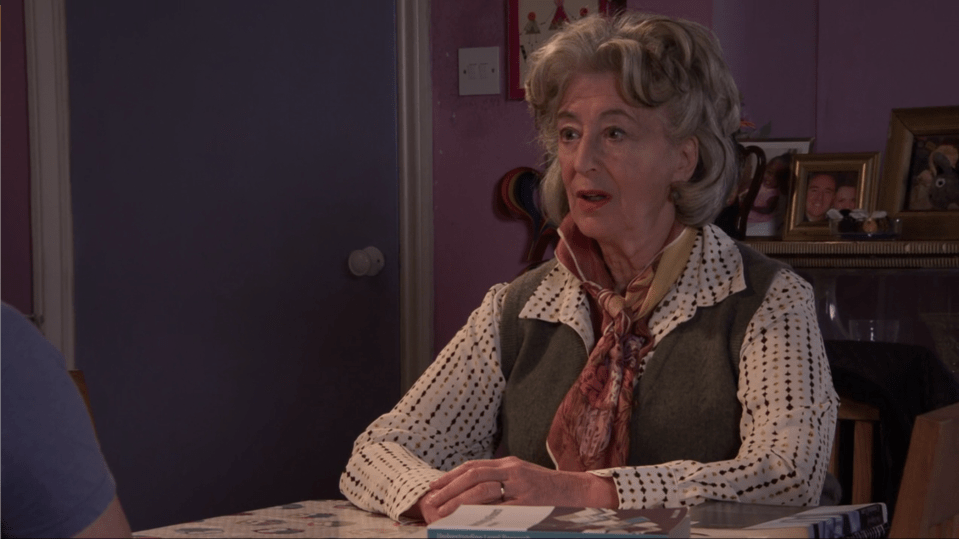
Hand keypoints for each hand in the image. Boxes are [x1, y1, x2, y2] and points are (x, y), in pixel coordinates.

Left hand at [415, 456, 616, 523]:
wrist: (577, 491)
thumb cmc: (547, 488)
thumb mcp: (522, 477)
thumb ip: (500, 480)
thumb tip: (470, 491)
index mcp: (509, 463)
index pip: (473, 466)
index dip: (451, 476)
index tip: (434, 487)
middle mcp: (513, 470)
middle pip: (473, 475)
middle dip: (449, 488)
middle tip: (431, 500)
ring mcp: (521, 486)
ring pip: (482, 489)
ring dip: (459, 500)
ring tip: (443, 511)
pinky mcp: (528, 502)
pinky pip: (499, 508)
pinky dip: (481, 513)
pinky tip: (468, 519)